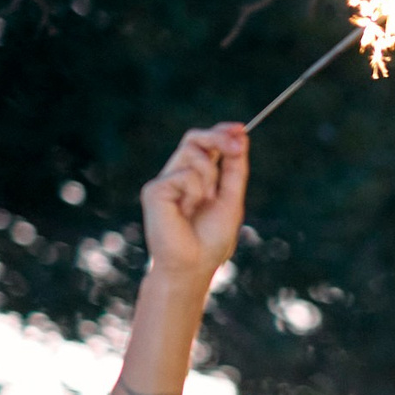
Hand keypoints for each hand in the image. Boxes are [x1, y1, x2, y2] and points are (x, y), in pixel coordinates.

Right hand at [139, 123, 248, 283]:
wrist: (192, 266)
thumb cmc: (211, 240)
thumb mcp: (231, 199)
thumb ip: (235, 169)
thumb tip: (241, 136)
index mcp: (195, 178)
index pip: (204, 144)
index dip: (221, 132)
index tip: (240, 128)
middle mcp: (176, 176)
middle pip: (194, 139)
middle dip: (218, 138)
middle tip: (236, 146)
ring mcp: (164, 182)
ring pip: (193, 153)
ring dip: (209, 176)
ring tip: (204, 202)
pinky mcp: (154, 190)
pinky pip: (185, 175)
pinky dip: (195, 192)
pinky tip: (187, 211)